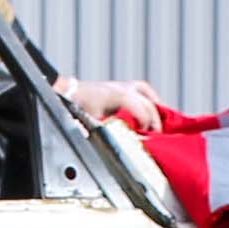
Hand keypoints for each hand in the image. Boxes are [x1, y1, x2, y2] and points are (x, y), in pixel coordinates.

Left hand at [56, 74, 171, 133]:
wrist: (70, 92)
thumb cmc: (80, 106)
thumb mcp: (95, 122)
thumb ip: (113, 131)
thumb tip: (128, 141)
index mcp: (120, 96)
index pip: (143, 112)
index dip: (147, 128)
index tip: (148, 139)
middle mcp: (125, 88)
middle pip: (149, 105)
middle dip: (154, 121)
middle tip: (156, 137)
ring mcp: (124, 85)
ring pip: (148, 95)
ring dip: (155, 109)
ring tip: (158, 124)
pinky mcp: (123, 85)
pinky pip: (143, 90)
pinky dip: (150, 99)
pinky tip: (154, 109)